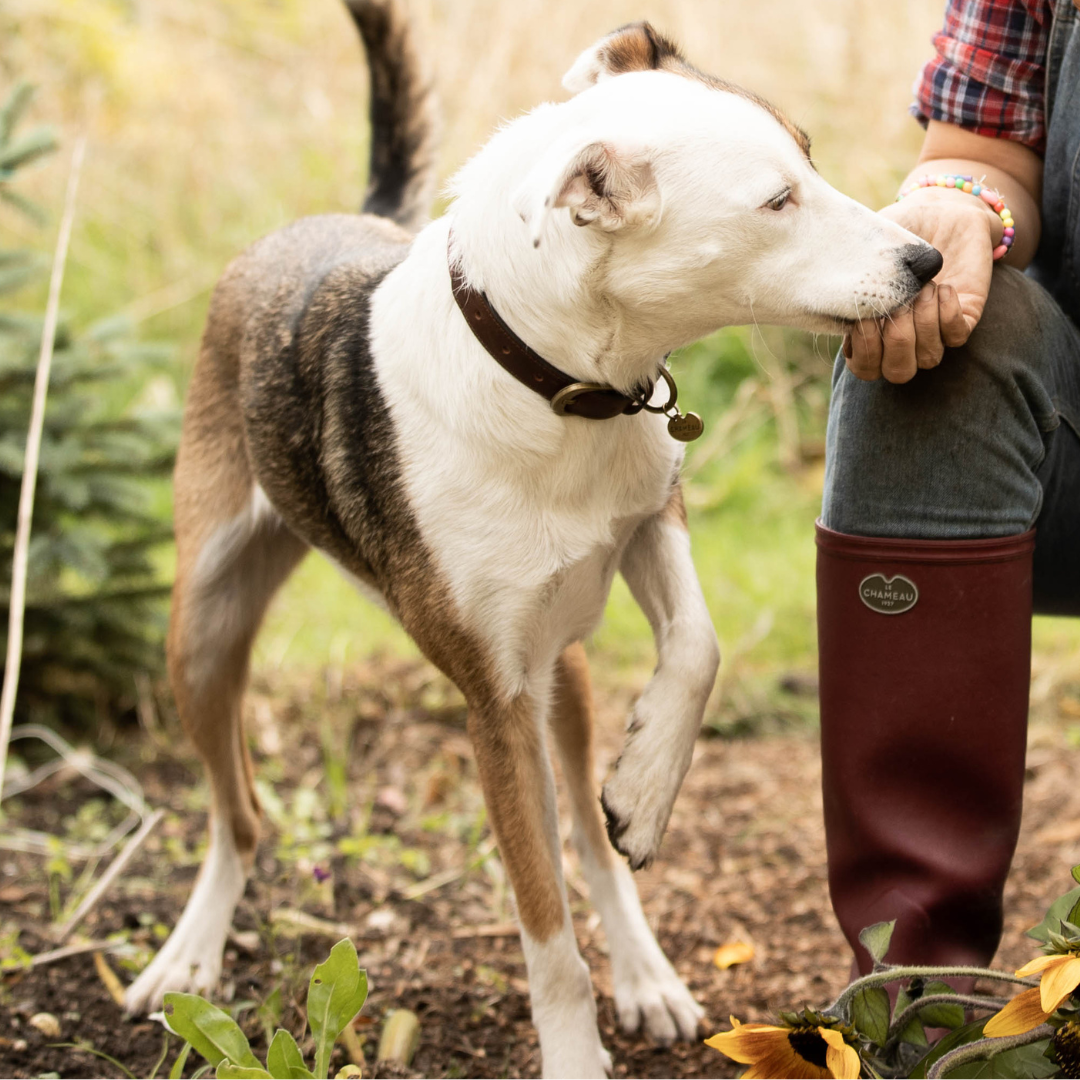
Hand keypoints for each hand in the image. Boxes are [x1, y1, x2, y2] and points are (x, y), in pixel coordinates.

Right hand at [845, 186, 1003, 382]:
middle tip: (899, 303)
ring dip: (924, 321)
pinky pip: (957, 337)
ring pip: (929, 358)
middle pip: (899, 372)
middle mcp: (903, 339)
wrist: (940, 211)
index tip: (864, 317)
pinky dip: (948, 313)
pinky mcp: (964, 317)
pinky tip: (943, 287)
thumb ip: (851, 278)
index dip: (865, 351)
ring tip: (924, 287)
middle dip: (898, 340)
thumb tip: (841, 297)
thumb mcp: (866, 251)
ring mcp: (934, 331)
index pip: (865, 369)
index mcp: (872, 332)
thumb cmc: (895, 231)